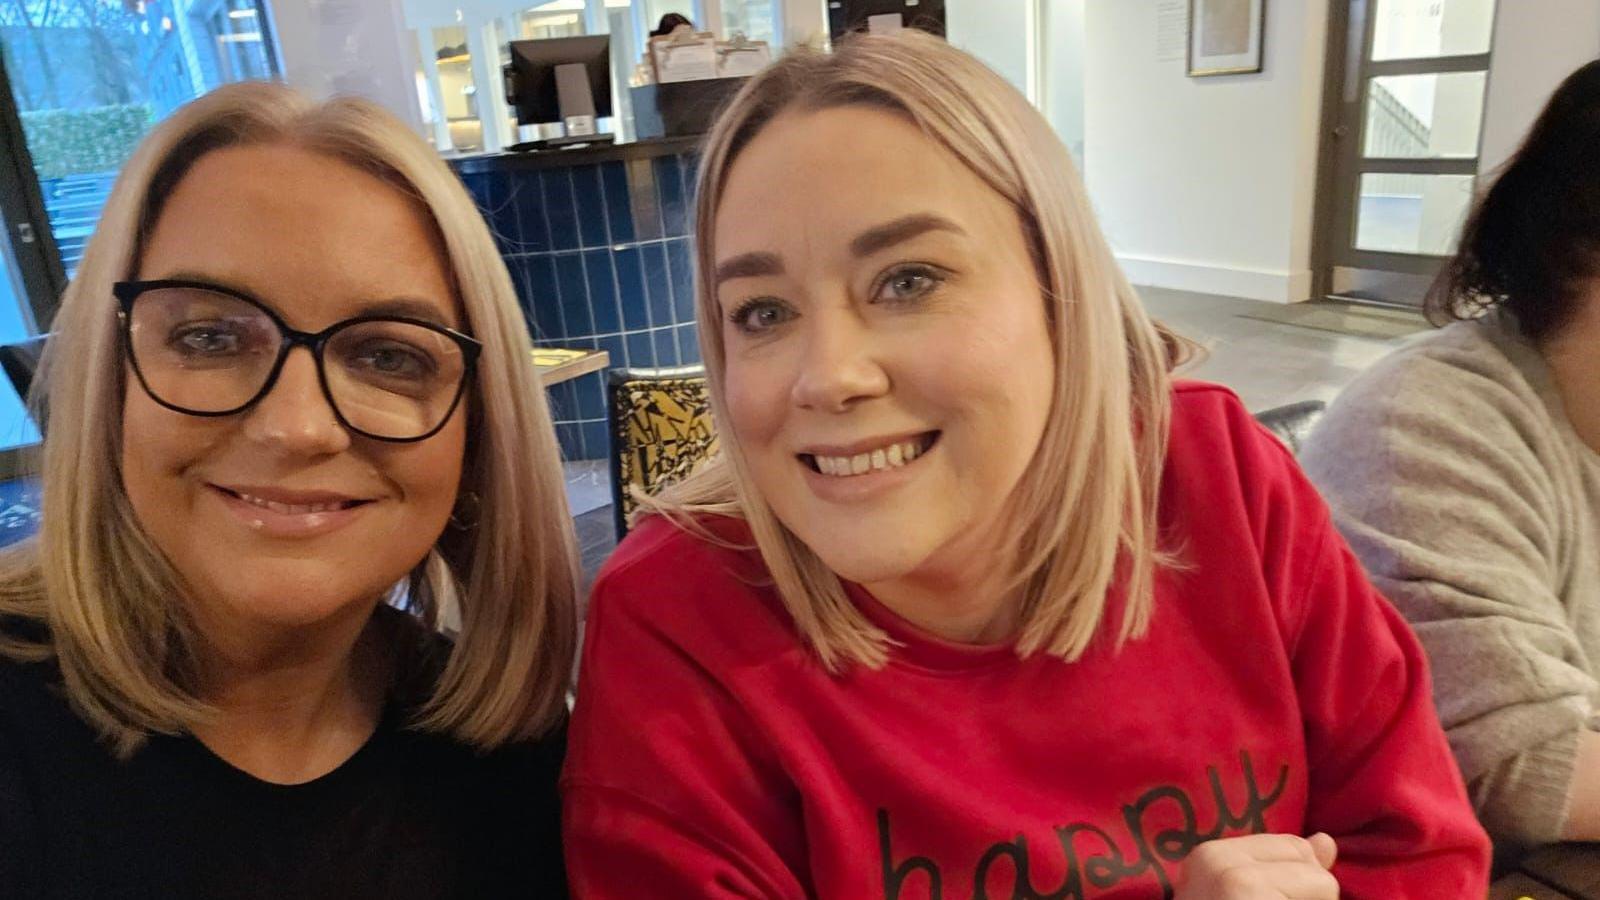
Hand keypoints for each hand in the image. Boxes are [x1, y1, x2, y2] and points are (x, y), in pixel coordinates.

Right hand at [1174, 833, 1338, 898]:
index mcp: (1208, 855)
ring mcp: (1240, 883)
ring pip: (1324, 885)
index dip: (1293, 886)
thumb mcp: (1241, 894)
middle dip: (1304, 895)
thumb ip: (1284, 866)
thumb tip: (1326, 839)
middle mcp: (1220, 861)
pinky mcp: (1257, 899)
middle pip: (1309, 862)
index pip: (1292, 848)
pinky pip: (1325, 897)